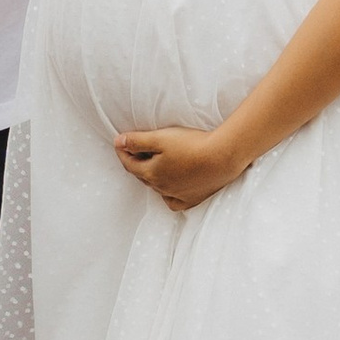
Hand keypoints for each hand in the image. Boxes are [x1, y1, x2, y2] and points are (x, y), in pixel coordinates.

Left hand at [114, 122, 244, 210]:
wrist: (221, 158)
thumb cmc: (191, 145)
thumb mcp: (160, 138)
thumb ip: (137, 141)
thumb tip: (118, 141)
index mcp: (151, 173)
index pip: (129, 163)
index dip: (123, 151)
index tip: (120, 142)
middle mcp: (161, 188)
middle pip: (142, 175)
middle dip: (137, 162)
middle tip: (135, 149)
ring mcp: (176, 195)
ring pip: (157, 187)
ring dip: (152, 175)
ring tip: (154, 163)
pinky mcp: (192, 199)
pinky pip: (173, 201)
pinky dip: (168, 194)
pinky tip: (170, 187)